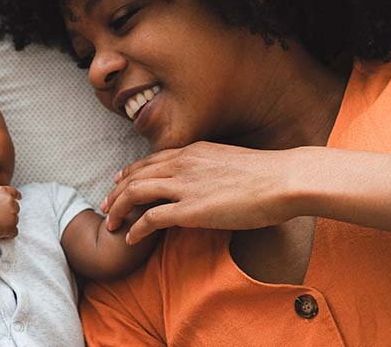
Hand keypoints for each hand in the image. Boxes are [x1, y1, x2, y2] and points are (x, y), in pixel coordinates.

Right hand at [0, 177, 20, 240]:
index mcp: (4, 191)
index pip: (15, 193)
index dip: (16, 196)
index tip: (18, 198)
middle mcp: (11, 202)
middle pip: (15, 207)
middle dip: (8, 211)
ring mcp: (13, 215)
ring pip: (14, 219)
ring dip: (7, 222)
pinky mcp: (12, 227)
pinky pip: (13, 231)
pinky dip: (8, 233)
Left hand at [102, 142, 297, 244]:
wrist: (284, 179)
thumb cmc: (268, 174)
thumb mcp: (230, 161)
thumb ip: (210, 167)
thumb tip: (208, 178)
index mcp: (192, 151)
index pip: (150, 161)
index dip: (130, 173)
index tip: (120, 183)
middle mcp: (182, 164)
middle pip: (135, 176)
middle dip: (116, 192)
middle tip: (105, 206)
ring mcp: (184, 186)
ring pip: (135, 194)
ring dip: (118, 210)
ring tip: (110, 224)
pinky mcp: (191, 210)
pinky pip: (151, 219)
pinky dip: (136, 228)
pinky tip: (130, 238)